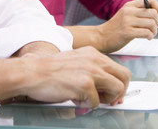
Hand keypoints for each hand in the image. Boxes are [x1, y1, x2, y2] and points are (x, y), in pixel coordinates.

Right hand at [1, 46, 130, 107]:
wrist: (33, 72)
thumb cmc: (50, 70)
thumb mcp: (75, 62)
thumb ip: (91, 69)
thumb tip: (105, 86)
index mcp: (93, 53)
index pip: (118, 68)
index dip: (119, 83)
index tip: (114, 93)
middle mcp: (95, 60)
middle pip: (124, 77)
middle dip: (120, 92)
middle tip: (111, 100)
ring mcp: (91, 71)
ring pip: (116, 89)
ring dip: (106, 99)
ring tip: (89, 99)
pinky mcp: (85, 84)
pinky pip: (96, 102)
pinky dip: (86, 104)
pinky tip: (74, 98)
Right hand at [94, 0, 157, 52]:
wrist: (100, 37)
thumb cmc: (115, 29)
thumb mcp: (128, 18)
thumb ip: (144, 17)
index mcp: (129, 5)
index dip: (157, 8)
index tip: (156, 17)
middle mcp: (128, 11)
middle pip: (153, 13)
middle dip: (157, 23)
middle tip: (153, 29)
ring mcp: (127, 21)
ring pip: (152, 23)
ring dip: (154, 31)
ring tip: (150, 35)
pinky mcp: (127, 32)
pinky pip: (146, 32)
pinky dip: (150, 36)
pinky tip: (147, 38)